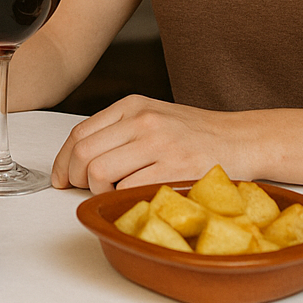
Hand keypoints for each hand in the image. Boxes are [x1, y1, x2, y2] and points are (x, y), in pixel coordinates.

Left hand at [52, 95, 236, 192]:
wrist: (241, 140)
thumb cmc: (194, 134)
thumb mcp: (152, 118)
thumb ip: (118, 131)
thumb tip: (76, 159)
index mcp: (132, 105)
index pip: (79, 133)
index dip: (62, 161)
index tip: (61, 178)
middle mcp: (143, 120)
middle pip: (84, 153)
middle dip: (75, 178)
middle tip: (83, 189)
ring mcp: (159, 143)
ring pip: (100, 170)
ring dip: (98, 190)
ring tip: (113, 192)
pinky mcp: (174, 168)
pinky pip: (129, 188)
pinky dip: (123, 198)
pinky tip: (134, 196)